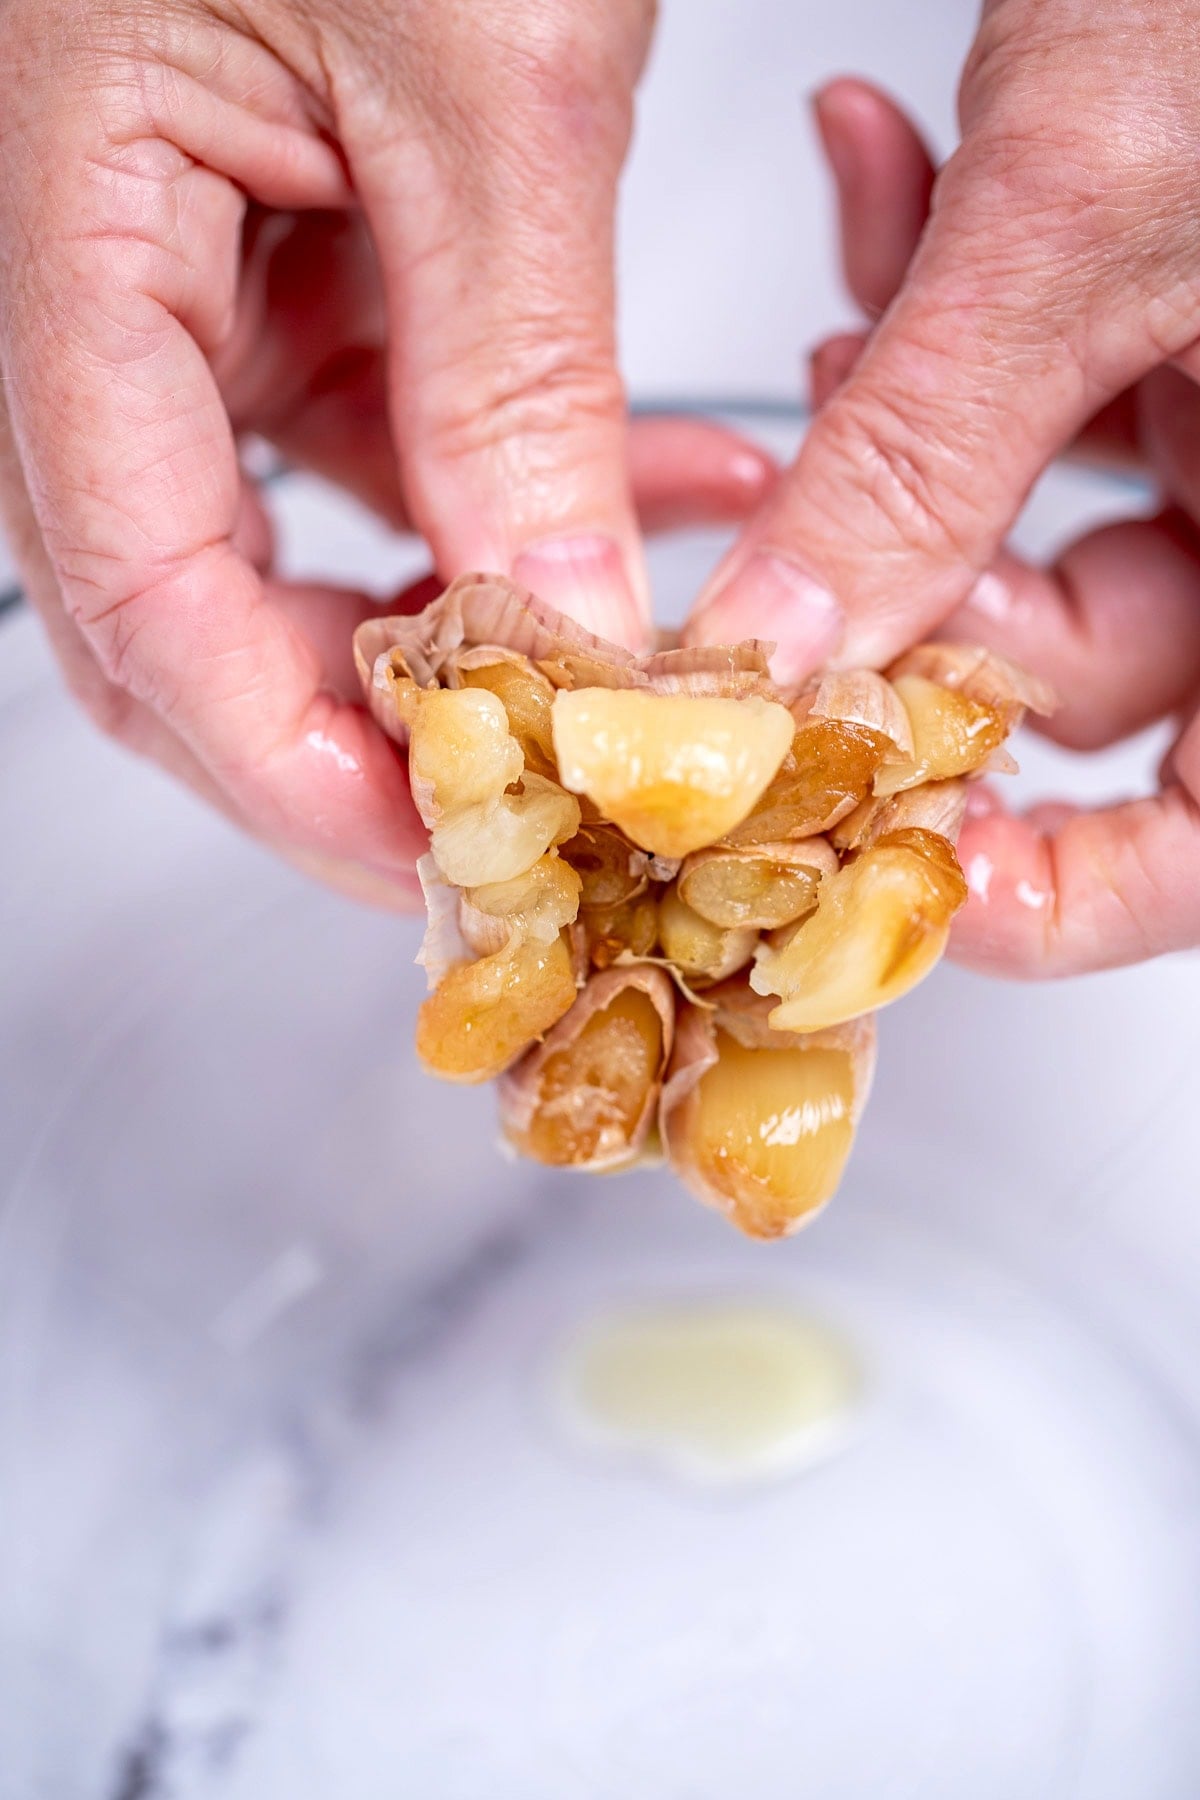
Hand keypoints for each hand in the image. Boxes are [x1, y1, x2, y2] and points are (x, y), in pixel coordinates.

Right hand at [0, 0, 774, 903]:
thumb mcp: (490, 72)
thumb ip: (513, 366)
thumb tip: (568, 618)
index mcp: (64, 200)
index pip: (124, 569)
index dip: (269, 745)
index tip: (424, 849)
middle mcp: (93, 258)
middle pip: (170, 597)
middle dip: (343, 729)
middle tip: (511, 817)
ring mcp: (185, 266)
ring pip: (281, 537)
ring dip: (455, 620)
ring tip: (620, 664)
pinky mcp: (287, 254)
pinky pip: (375, 437)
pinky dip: (503, 498)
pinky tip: (646, 505)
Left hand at [686, 0, 1199, 976]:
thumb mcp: (1091, 215)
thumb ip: (925, 463)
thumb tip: (780, 654)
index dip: (1063, 889)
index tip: (888, 864)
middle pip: (1091, 679)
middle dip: (923, 607)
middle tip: (812, 571)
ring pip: (1033, 530)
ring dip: (906, 441)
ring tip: (854, 324)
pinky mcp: (1172, 324)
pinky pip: (1037, 396)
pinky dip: (941, 322)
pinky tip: (884, 187)